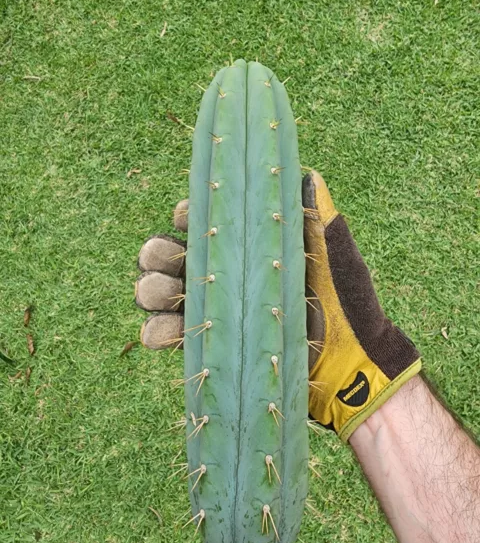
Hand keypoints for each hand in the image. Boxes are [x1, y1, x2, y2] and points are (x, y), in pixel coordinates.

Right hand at [136, 171, 420, 441]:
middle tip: (165, 261)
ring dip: (151, 289)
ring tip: (158, 293)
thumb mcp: (335, 256)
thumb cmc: (347, 306)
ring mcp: (218, 311)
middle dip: (159, 254)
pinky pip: (172, 336)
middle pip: (174, 256)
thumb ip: (319, 218)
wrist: (351, 367)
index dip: (190, 215)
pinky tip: (160, 333)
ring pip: (163, 292)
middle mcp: (228, 275)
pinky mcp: (213, 345)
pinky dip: (157, 332)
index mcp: (250, 247)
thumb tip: (307, 175)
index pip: (208, 222)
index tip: (187, 217)